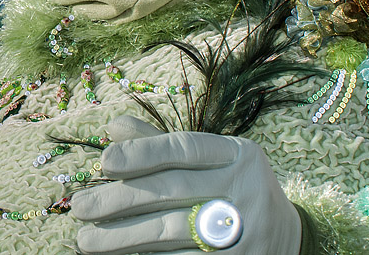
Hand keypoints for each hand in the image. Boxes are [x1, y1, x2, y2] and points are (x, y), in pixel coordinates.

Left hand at [71, 116, 300, 254]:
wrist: (289, 240)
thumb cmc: (231, 191)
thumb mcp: (209, 161)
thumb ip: (161, 144)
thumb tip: (113, 127)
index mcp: (238, 154)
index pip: (183, 147)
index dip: (142, 152)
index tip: (104, 161)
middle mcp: (247, 189)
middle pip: (172, 190)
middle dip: (118, 200)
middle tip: (79, 207)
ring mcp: (246, 231)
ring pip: (171, 230)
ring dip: (121, 237)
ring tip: (86, 240)